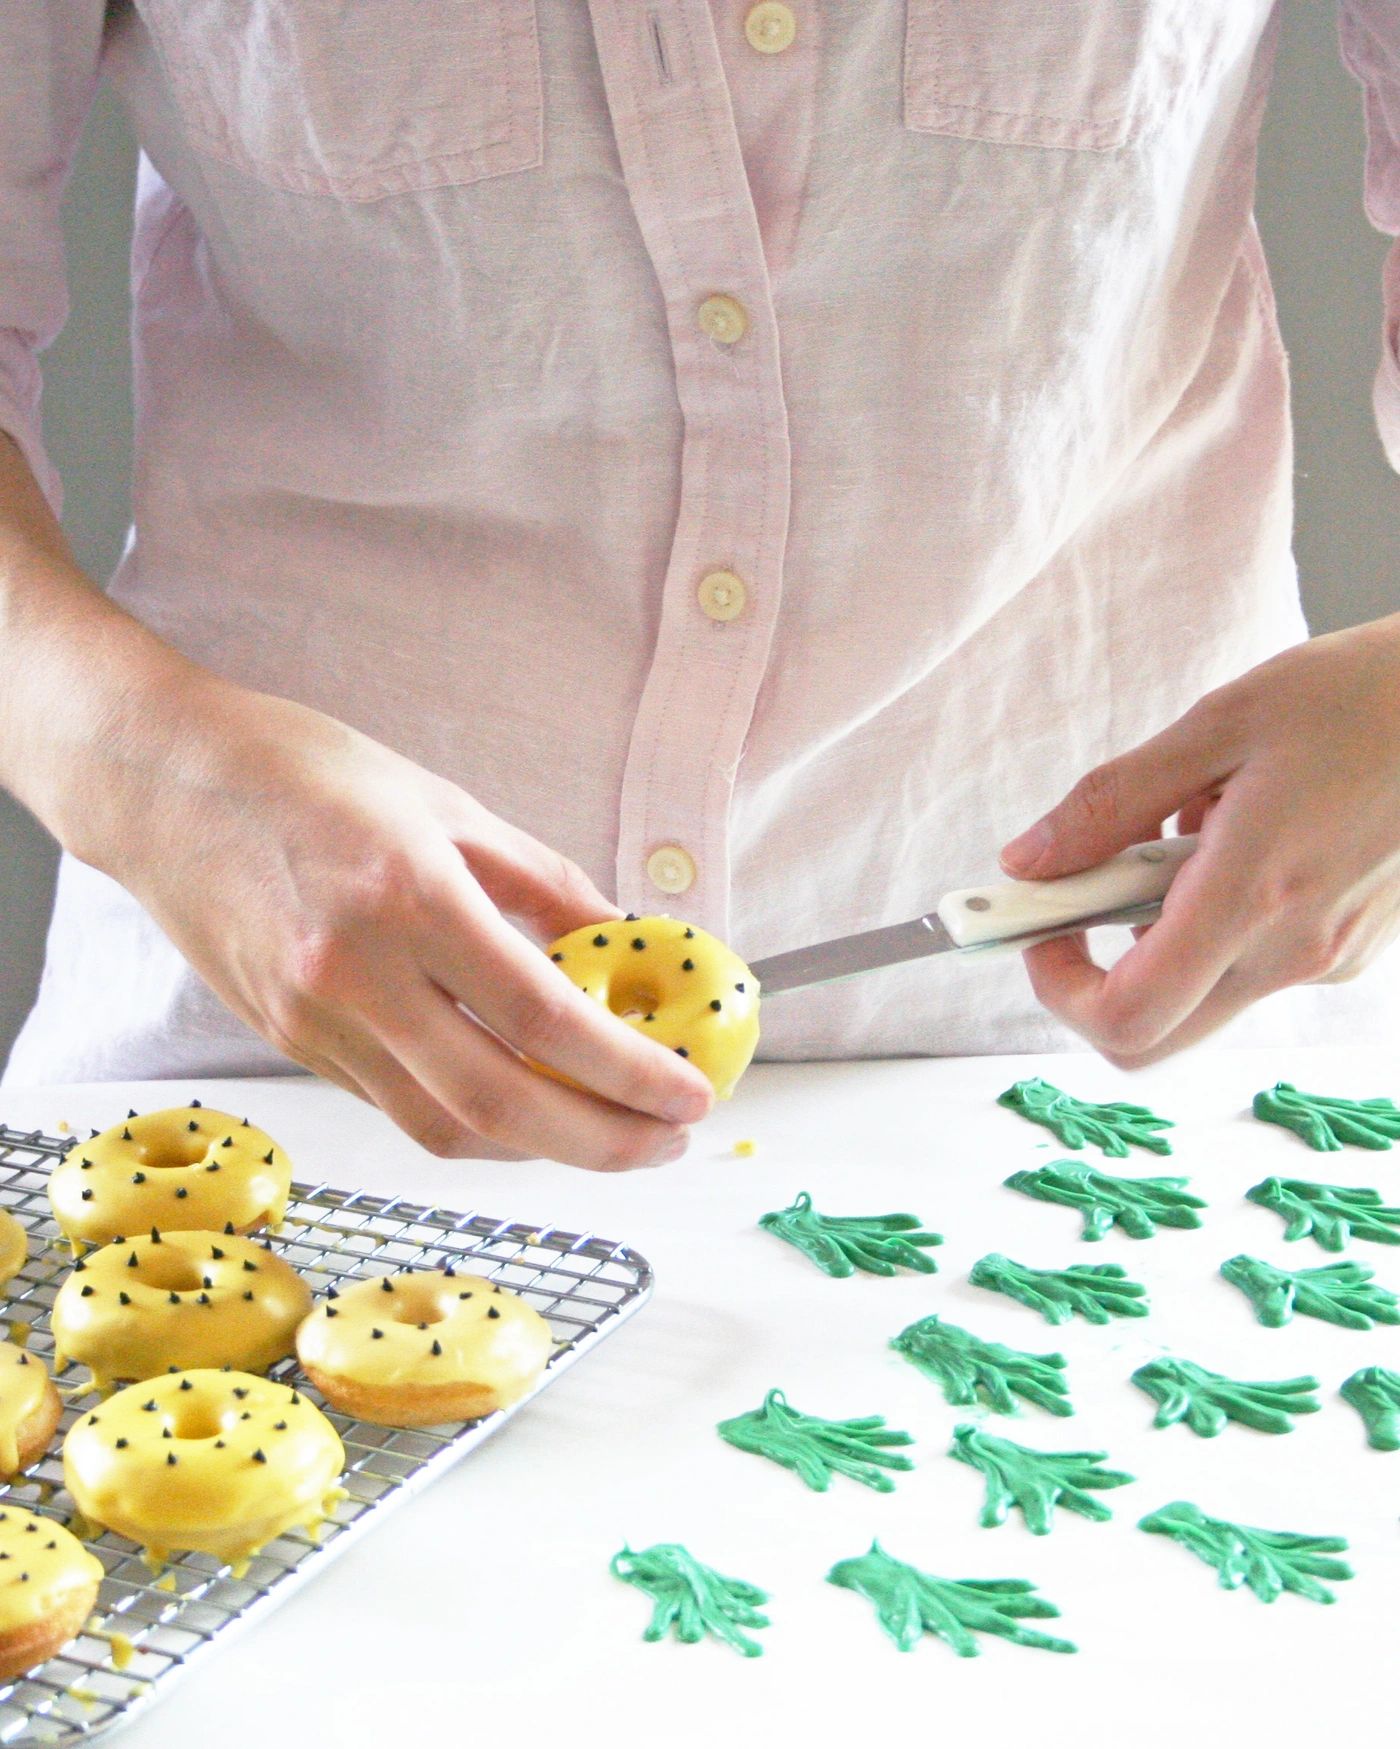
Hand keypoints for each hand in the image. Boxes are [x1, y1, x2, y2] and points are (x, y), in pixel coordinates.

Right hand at [73, 672, 713, 1166]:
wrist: (158, 784)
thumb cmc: (301, 770)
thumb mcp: (444, 803)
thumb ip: (542, 883)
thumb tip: (624, 940)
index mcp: (408, 898)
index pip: (543, 1021)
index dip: (630, 1074)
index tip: (690, 1095)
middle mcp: (357, 975)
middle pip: (500, 1105)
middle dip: (604, 1142)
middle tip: (668, 1142)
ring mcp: (314, 1020)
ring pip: (445, 1129)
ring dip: (541, 1149)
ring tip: (609, 1131)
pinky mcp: (289, 1043)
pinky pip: (398, 1108)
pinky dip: (474, 1122)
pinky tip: (523, 1104)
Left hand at [998, 614, 1399, 1065]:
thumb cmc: (1363, 697)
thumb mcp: (1219, 725)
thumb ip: (1112, 801)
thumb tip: (1029, 861)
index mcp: (1254, 895)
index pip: (1129, 1016)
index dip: (1059, 990)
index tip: (1041, 929)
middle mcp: (1295, 951)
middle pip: (1157, 1030)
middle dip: (1097, 976)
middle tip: (1087, 892)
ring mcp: (1329, 958)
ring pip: (1203, 989)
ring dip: (1162, 926)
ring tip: (1200, 819)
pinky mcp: (1350, 948)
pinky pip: (1252, 958)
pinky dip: (1219, 911)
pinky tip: (1248, 828)